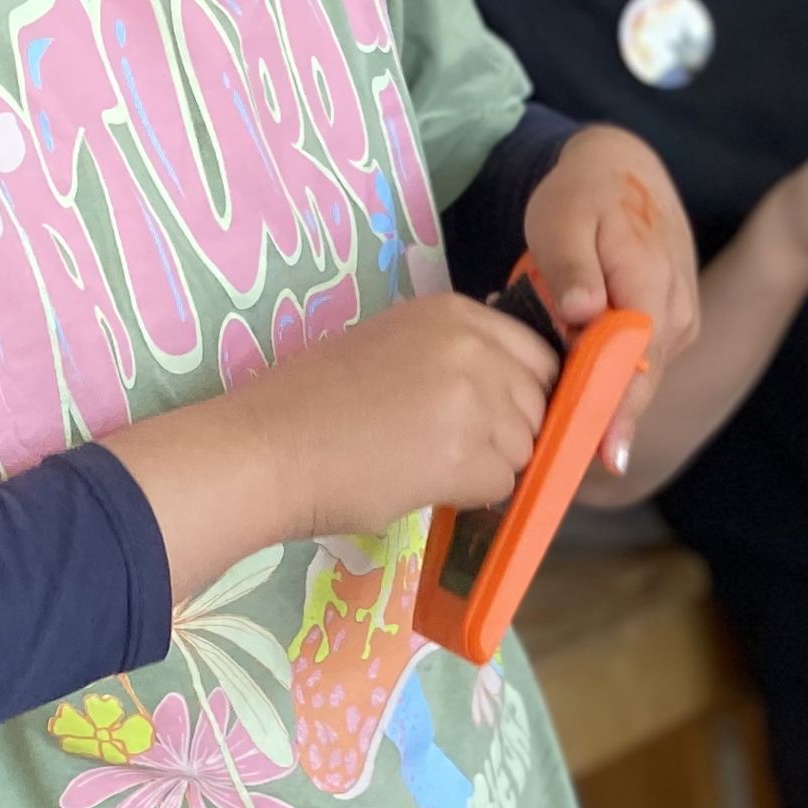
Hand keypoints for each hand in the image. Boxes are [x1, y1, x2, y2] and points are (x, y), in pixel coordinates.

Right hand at [214, 292, 559, 539]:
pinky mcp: (466, 453)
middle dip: (507, 433)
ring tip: (424, 462)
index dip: (522, 394)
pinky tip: (420, 483)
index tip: (492, 418)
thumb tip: (509, 383)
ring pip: (523, 448)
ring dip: (487, 466)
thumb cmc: (314, 404)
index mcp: (455, 313)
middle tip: (448, 447)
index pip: (539, 355)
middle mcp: (473, 346)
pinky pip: (502, 485)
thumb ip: (455, 355)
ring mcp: (474, 398)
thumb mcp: (394, 346)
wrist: (267, 448)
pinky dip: (470, 495)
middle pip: (538, 403)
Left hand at [524, 125, 703, 460]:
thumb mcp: (562, 219)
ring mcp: (678, 325)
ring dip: (595, 393)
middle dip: (598, 415)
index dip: (618, 411)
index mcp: (654, 288)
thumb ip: (571, 266)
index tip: (601, 453)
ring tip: (542, 398)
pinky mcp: (667, 330)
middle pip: (640, 383)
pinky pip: (636, 364)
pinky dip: (603, 374)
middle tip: (552, 451)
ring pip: (638, 378)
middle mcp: (678, 315)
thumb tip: (581, 313)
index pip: (639, 364)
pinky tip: (565, 373)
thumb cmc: (584, 194)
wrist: (622, 169)